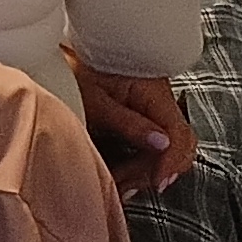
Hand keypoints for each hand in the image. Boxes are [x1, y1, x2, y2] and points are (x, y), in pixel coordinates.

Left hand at [69, 57, 197, 196]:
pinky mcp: (144, 115)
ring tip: (121, 183)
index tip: (157, 181)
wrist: (63, 56)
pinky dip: (142, 161)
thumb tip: (162, 144)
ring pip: (168, 148)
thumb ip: (130, 123)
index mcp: (154, 92)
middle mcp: (160, 100)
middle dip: (155, 170)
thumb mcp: (96, 100)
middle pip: (177, 145)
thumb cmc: (76, 70)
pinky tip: (124, 173)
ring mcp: (154, 108)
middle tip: (127, 185)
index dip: (171, 161)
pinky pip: (154, 143)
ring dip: (147, 170)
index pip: (179, 133)